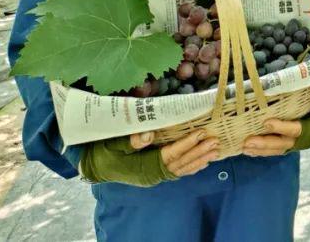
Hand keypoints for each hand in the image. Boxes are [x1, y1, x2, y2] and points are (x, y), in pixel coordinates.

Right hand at [80, 129, 216, 185]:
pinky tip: (204, 162)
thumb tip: (148, 135)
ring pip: (182, 169)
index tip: (200, 133)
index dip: (186, 145)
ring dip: (199, 159)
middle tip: (215, 141)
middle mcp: (152, 175)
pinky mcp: (156, 173)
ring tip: (215, 150)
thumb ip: (130, 140)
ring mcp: (155, 176)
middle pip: (180, 163)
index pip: (169, 155)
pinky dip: (192, 167)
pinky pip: (177, 172)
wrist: (94, 166)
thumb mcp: (113, 144)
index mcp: (143, 167)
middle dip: (198, 152)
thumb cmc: (104, 152)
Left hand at [243, 89, 309, 155]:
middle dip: (265, 143)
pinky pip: (276, 149)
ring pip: (277, 149)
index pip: (297, 130)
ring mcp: (298, 143)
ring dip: (261, 149)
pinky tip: (249, 150)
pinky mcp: (292, 143)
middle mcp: (305, 139)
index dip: (282, 128)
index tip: (267, 122)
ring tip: (244, 147)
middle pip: (283, 144)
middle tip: (248, 141)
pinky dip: (263, 151)